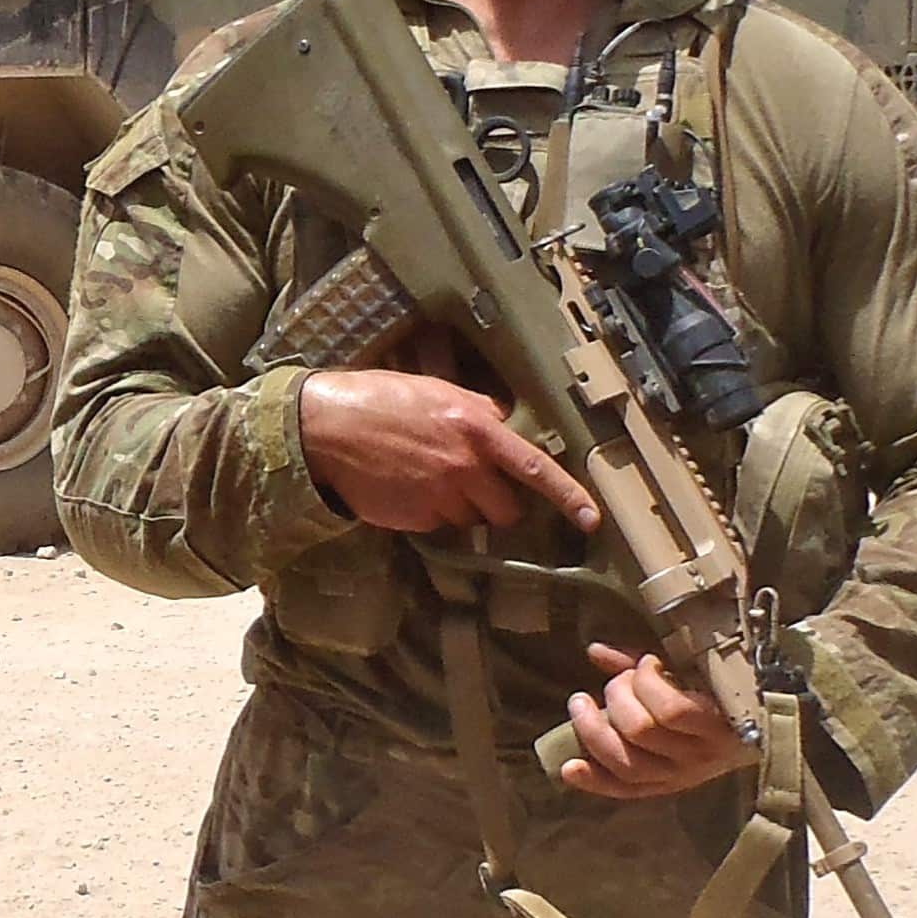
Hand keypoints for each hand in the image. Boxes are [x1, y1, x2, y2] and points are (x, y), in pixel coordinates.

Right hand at [298, 367, 599, 534]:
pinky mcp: (416, 521)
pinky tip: (406, 487)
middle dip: (495, 502)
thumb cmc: (380, 400)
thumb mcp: (438, 391)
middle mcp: (465, 468)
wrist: (325, 429)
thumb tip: (503, 425)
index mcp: (477, 429)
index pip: (535, 469)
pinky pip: (439, 525)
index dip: (568, 496)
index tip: (592, 519)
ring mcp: (440, 499)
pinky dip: (429, 513)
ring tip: (427, 477)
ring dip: (460, 507)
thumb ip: (478, 412)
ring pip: (471, 519)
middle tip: (469, 482)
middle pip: (506, 509)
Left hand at [559, 643, 758, 799]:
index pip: (672, 709)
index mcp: (716, 720)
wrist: (763, 737)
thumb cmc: (721, 692)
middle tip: (616, 681)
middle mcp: (700, 756)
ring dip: (594, 731)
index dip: (647, 681)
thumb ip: (644, 660)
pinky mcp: (667, 790)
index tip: (648, 662)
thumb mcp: (693, 668)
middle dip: (618, 697)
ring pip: (629, 763)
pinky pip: (627, 791)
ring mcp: (682, 777)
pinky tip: (569, 768)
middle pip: (641, 731)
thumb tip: (595, 650)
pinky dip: (595, 781)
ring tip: (579, 704)